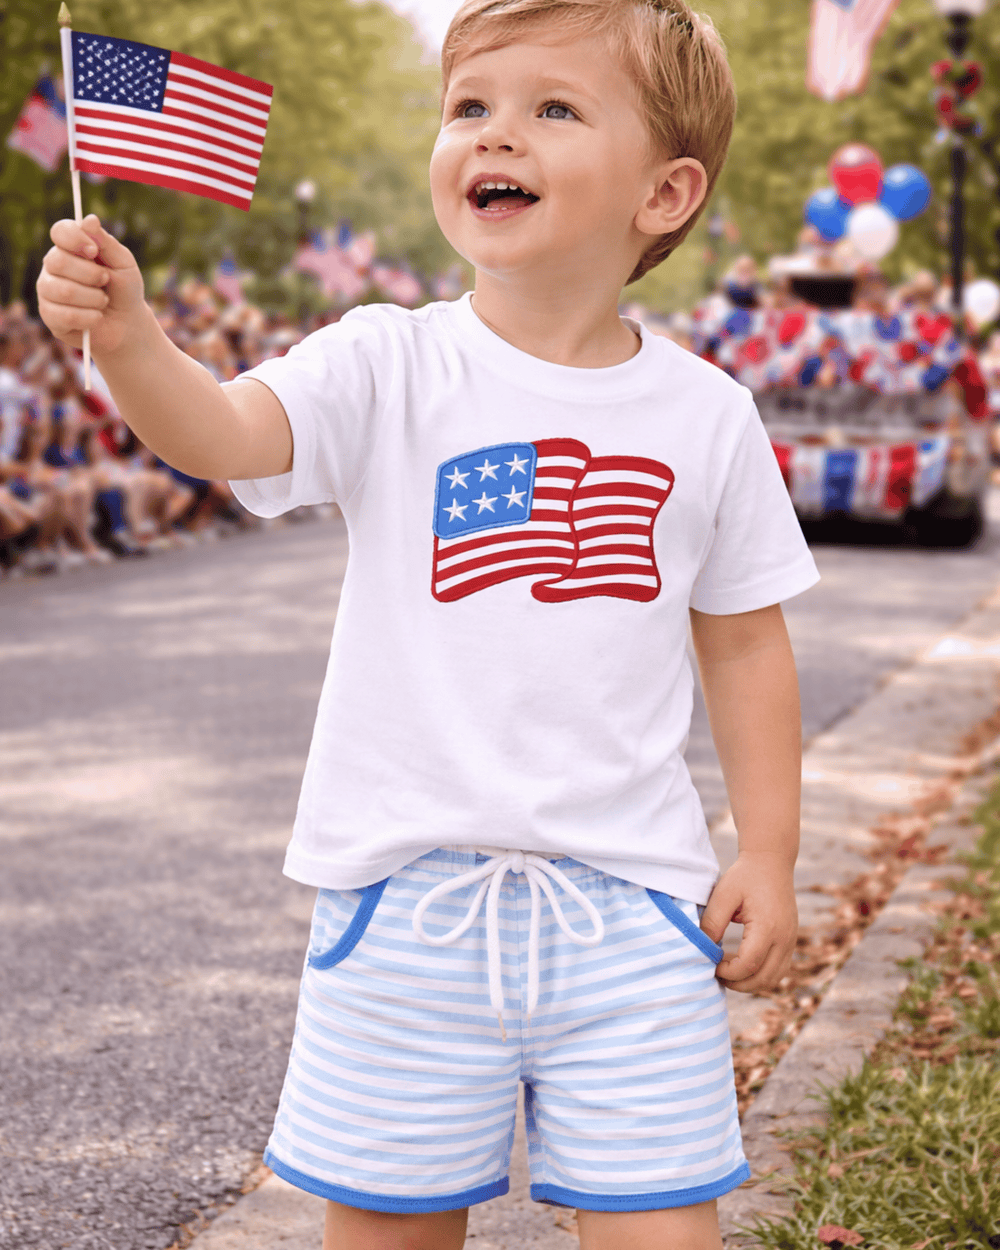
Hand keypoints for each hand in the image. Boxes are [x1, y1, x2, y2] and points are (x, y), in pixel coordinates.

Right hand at [37, 214, 146, 355]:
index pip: (60, 231)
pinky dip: (89, 317)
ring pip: (63, 290)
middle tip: (105, 281)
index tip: (94, 251)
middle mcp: (53, 266)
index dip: (76, 239)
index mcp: (69, 248)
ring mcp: (48, 291)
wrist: (127, 324)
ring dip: (93, 298)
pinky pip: (65, 315)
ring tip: (103, 301)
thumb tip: (89, 219)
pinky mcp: (50, 316)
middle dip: (90, 274)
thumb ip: (106, 242)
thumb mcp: (123, 263)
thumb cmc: (124, 289)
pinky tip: (97, 317)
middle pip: (58, 261)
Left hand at [700, 852, 796, 992]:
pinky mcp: (791, 940)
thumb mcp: (723, 895)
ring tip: (729, 973)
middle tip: (717, 976)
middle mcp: (784, 938)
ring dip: (751, 982)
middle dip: (739, 984)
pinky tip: (742, 965)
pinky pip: (779, 968)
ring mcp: (791, 940)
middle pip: (764, 979)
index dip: (728, 972)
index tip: (711, 964)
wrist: (771, 862)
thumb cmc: (745, 876)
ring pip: (774, 978)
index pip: (748, 965)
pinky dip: (761, 974)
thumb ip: (712, 922)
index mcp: (768, 927)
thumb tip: (703, 949)